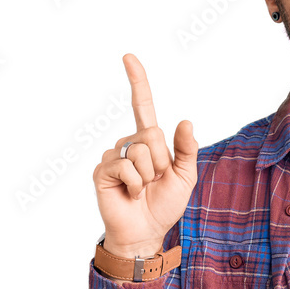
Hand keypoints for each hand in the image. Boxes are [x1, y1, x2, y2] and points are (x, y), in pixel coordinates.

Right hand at [93, 53, 197, 256]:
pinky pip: (126, 165)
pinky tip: (132, 194)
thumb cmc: (165, 204)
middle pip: (151, 133)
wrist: (147, 231)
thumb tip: (185, 121)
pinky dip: (136, 184)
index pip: (143, 106)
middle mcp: (129, 144)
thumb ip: (187, 149)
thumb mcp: (185, 176)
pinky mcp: (102, 170)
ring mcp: (113, 156)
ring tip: (143, 189)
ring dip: (149, 175)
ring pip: (140, 150)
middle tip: (156, 180)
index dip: (137, 81)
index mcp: (149, 142)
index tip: (129, 57)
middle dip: (161, 160)